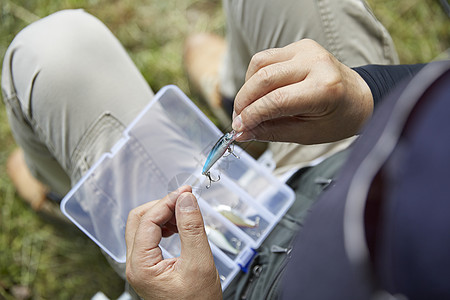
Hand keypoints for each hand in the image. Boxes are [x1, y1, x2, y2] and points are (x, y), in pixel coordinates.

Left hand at [125, 186, 221, 299]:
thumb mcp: (199, 263)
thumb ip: (192, 228)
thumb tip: (186, 200)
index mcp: (141, 265)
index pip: (148, 220)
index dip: (167, 201)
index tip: (186, 192)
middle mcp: (135, 264)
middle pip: (139, 219)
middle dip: (163, 205)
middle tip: (185, 199)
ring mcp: (140, 265)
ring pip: (143, 226)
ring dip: (164, 214)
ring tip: (185, 213)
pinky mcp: (148, 265)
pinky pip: (150, 236)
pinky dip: (165, 226)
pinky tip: (180, 226)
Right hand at [232, 39, 372, 144]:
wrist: (359, 98)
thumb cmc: (337, 119)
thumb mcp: (306, 134)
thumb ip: (271, 131)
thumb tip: (242, 132)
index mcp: (324, 89)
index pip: (275, 100)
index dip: (251, 115)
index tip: (238, 128)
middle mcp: (316, 63)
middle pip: (263, 78)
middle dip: (244, 101)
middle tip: (238, 121)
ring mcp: (307, 50)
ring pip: (260, 64)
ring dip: (247, 88)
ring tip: (249, 107)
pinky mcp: (300, 46)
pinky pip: (266, 58)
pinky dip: (256, 77)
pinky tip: (260, 93)